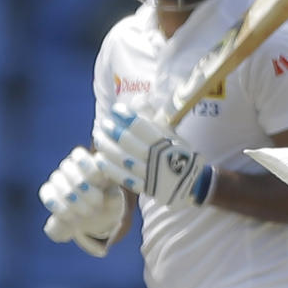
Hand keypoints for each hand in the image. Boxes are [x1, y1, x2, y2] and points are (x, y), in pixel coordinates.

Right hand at [39, 146, 125, 255]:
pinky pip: (48, 195)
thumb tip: (111, 193)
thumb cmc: (108, 205)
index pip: (80, 155)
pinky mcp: (48, 193)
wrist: (94, 219)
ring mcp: (57, 179)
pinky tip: (72, 216)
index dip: (89, 169)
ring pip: (57, 181)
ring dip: (73, 199)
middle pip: (67, 167)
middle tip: (97, 203)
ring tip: (87, 213)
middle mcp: (71, 167)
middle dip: (83, 187)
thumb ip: (114, 198)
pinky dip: (60, 207)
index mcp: (88, 161)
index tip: (101, 183)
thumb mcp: (115, 203)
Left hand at [93, 104, 208, 206]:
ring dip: (106, 147)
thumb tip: (138, 99)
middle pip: (127, 142)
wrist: (189, 182)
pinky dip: (109, 168)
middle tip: (103, 124)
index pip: (141, 126)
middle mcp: (157, 158)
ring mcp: (150, 175)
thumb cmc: (178, 152)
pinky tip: (100, 158)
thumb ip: (154, 116)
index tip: (116, 110)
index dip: (125, 117)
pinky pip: (123, 177)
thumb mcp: (171, 132)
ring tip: (98, 137)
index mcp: (166, 142)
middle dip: (112, 131)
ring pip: (121, 159)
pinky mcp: (144, 188)